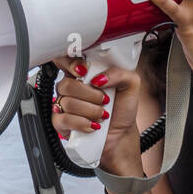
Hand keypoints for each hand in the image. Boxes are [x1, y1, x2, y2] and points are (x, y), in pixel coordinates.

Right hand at [49, 55, 144, 173]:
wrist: (121, 134)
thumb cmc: (123, 108)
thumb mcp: (131, 85)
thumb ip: (120, 73)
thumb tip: (98, 78)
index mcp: (84, 74)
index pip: (65, 59)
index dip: (71, 64)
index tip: (85, 71)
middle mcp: (71, 88)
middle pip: (67, 83)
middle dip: (91, 95)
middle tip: (105, 101)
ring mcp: (63, 105)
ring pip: (67, 102)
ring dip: (90, 111)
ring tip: (103, 115)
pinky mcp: (60, 122)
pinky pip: (63, 119)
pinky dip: (82, 123)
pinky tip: (93, 125)